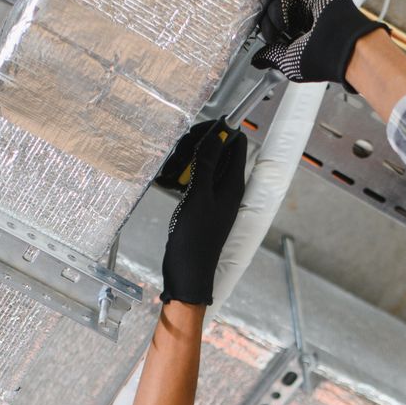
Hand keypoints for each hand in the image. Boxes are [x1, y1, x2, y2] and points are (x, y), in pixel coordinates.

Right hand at [155, 119, 247, 305]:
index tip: (196, 131)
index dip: (219, 131)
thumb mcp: (199, 198)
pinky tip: (169, 180)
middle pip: (220, 151)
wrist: (187, 272)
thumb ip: (207, 165)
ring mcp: (215, 196)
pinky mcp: (202, 204)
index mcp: (233, 184)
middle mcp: (228, 187)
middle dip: (199, 144)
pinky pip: (196, 179)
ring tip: (171, 167)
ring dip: (188, 159)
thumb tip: (217, 136)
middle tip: (179, 151)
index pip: (236, 143)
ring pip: (205, 164)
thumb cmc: (194, 240)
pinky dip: (183, 175)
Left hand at [251, 0, 383, 87]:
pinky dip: (278, 11)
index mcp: (308, 33)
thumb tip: (257, 60)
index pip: (281, 27)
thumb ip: (272, 57)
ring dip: (272, 21)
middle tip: (270, 39)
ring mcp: (311, 2)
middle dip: (268, 26)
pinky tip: (286, 25)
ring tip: (279, 34)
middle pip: (276, 12)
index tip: (266, 42)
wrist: (343, 46)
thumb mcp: (289, 62)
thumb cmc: (323, 58)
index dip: (269, 32)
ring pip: (277, 3)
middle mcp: (309, 17)